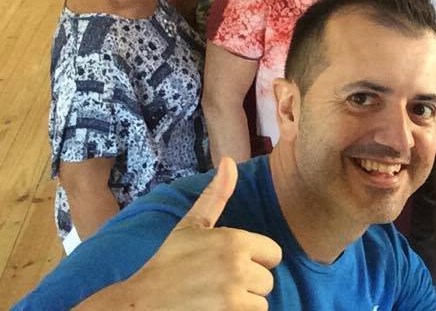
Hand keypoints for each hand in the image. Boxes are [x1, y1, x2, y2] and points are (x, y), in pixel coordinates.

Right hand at [113, 158, 281, 309]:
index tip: (232, 263)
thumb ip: (216, 195)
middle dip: (249, 284)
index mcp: (235, 240)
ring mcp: (233, 295)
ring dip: (244, 303)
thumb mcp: (192, 225)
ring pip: (261, 301)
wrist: (142, 303)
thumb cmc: (168, 262)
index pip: (274, 253)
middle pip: (268, 280)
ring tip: (217, 298)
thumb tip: (229, 160)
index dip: (256, 260)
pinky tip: (217, 310)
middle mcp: (238, 266)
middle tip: (219, 283)